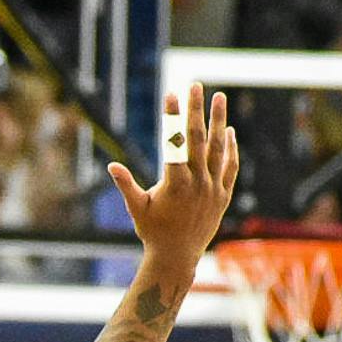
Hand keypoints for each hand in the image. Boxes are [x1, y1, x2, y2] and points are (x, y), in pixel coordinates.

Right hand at [106, 85, 238, 273]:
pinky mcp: (222, 195)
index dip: (172, 117)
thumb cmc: (152, 232)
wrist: (177, 257)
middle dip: (196, 110)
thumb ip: (126, 184)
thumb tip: (111, 165)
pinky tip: (228, 132)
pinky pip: (229, 167)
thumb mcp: (136, 208)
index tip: (170, 93)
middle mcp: (198, 183)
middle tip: (196, 85)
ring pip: (218, 148)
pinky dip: (230, 148)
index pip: (175, 142)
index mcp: (175, 183)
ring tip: (219, 97)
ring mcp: (213, 188)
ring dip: (219, 121)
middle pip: (199, 138)